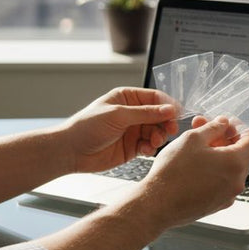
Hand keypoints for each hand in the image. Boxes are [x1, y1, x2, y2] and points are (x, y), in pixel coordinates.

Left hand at [61, 87, 179, 172]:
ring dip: (159, 137)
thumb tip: (169, 109)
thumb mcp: (118, 115)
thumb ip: (145, 113)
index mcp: (127, 98)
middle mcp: (131, 113)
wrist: (71, 151)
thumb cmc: (87, 127)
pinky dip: (151, 148)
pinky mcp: (131, 147)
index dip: (167, 105)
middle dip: (165, 123)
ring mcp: (132, 130)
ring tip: (154, 142)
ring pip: (156, 131)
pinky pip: (148, 146)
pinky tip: (146, 150)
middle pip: (159, 115)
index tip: (177, 114)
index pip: (154, 98)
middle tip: (169, 130)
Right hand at [133, 116, 248, 229]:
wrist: (157, 205)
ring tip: (195, 148)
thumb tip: (223, 124)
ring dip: (217, 155)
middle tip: (204, 130)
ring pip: (229, 169)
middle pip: (240, 155)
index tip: (227, 125)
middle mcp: (236, 182)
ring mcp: (227, 196)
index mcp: (235, 163)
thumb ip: (213, 127)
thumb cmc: (173, 173)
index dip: (240, 129)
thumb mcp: (192, 139)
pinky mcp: (216, 205)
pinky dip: (213, 172)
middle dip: (224, 140)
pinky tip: (194, 166)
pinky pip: (221, 183)